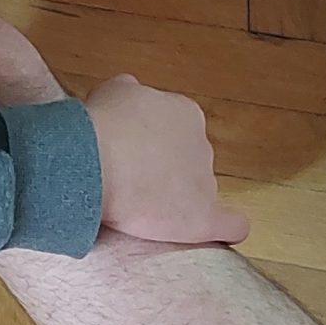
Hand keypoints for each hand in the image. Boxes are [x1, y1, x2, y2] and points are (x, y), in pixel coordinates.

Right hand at [86, 74, 249, 246]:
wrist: (94, 160)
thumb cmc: (101, 124)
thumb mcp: (113, 92)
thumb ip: (130, 93)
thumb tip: (131, 95)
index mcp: (185, 113)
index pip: (178, 126)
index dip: (153, 139)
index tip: (131, 148)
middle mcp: (202, 145)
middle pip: (189, 160)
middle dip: (165, 169)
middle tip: (130, 177)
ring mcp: (206, 183)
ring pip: (198, 192)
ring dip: (178, 199)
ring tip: (141, 208)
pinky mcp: (203, 218)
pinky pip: (231, 226)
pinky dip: (224, 228)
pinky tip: (210, 232)